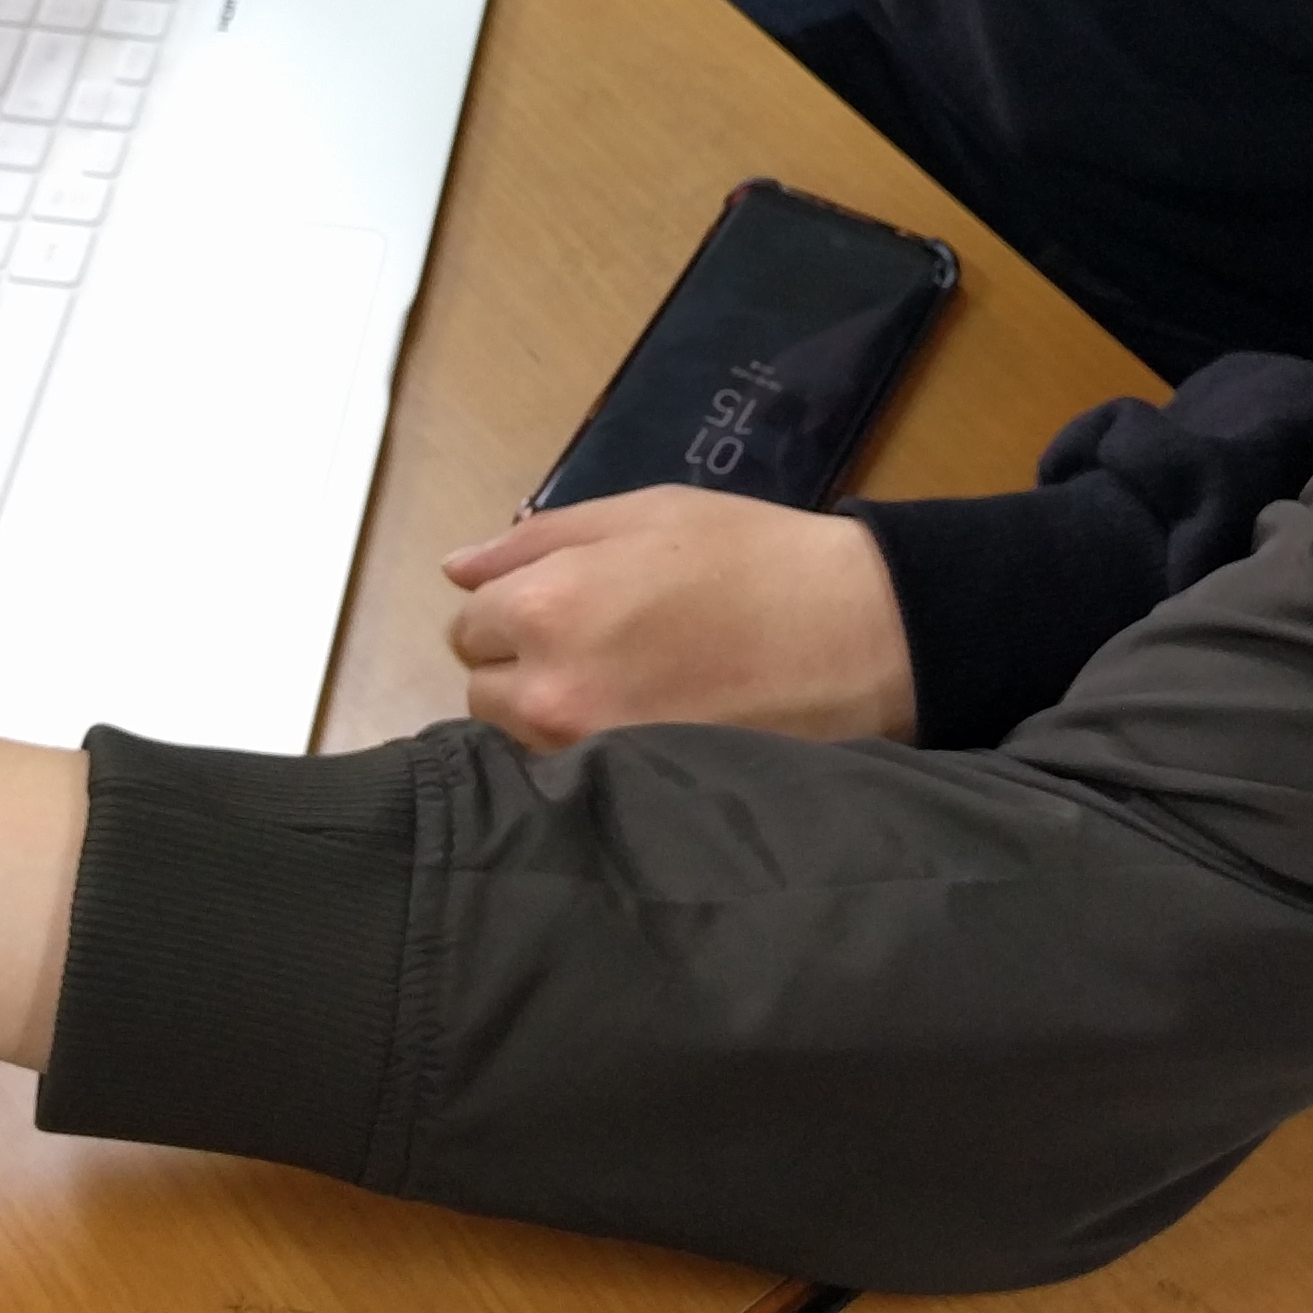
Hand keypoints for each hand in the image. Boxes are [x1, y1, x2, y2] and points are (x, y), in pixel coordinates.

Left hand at [443, 488, 918, 747]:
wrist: (857, 637)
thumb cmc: (752, 557)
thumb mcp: (642, 514)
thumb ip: (535, 540)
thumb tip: (454, 569)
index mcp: (545, 606)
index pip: (468, 622)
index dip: (514, 606)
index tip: (571, 603)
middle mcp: (547, 691)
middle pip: (481, 689)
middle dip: (521, 664)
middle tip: (600, 644)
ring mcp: (585, 756)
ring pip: (518, 740)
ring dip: (549, 713)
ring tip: (624, 687)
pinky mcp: (627, 797)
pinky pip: (566, 779)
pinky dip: (584, 757)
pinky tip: (639, 729)